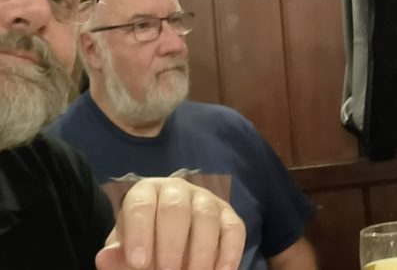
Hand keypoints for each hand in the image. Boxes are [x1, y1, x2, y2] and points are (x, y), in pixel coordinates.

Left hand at [95, 177, 245, 269]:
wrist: (169, 245)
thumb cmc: (144, 246)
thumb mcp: (127, 252)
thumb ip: (118, 257)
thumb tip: (105, 257)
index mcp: (145, 193)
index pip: (140, 205)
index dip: (140, 233)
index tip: (139, 264)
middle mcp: (177, 190)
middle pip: (175, 209)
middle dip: (171, 245)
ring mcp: (207, 201)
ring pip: (206, 218)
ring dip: (200, 252)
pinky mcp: (229, 217)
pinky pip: (234, 230)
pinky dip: (229, 254)